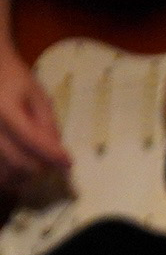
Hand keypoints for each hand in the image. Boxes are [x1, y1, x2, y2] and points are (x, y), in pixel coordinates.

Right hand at [0, 44, 67, 191]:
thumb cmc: (14, 79)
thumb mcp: (37, 96)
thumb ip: (47, 123)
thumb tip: (57, 152)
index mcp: (5, 108)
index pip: (31, 139)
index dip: (52, 154)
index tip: (69, 163)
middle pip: (16, 159)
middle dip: (40, 168)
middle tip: (56, 166)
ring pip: (2, 168)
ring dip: (23, 175)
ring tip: (39, 167)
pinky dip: (7, 173)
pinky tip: (21, 169)